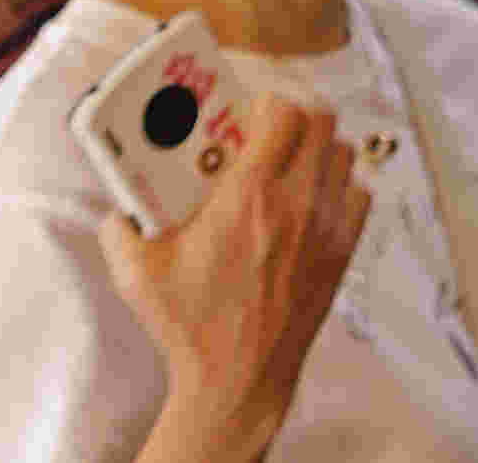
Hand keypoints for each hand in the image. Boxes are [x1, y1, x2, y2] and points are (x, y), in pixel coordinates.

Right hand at [104, 93, 365, 460]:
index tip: (251, 109)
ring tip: (290, 162)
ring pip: (345, 154)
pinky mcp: (344, 250)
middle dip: (297, 116)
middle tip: (271, 129)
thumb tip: (118, 207)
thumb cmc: (187, 325)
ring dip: (320, 149)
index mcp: (247, 196)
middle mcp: (296, 202)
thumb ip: (120, 230)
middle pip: (323, 121)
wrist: (237, 376)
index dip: (270, 101)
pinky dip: (341, 186)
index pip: (283, 114)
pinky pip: (359, 194)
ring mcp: (327, 225)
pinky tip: (314, 199)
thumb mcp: (135, 274)